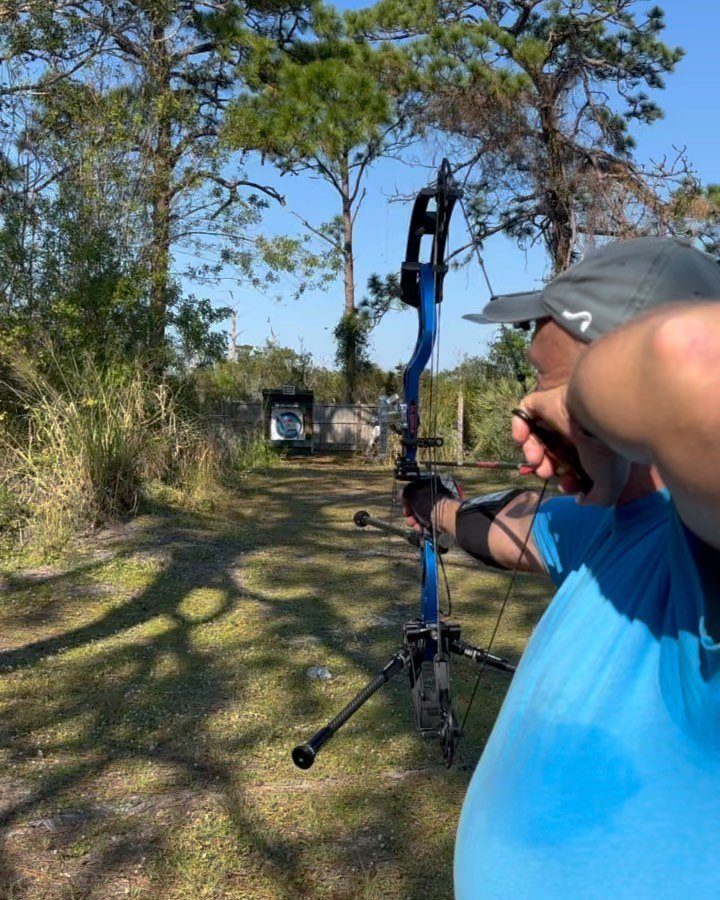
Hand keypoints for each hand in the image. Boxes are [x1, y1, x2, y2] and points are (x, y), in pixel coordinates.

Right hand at [402, 475, 459, 529]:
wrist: (448, 519)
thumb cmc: (433, 505)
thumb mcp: (414, 496)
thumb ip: (406, 493)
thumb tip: (401, 492)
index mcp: (432, 486)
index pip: (416, 492)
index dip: (408, 499)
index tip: (404, 505)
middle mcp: (437, 496)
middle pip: (419, 505)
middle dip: (411, 513)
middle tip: (409, 517)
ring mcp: (441, 509)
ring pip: (423, 516)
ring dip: (416, 522)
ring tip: (415, 526)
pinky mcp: (443, 520)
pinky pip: (430, 523)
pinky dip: (424, 527)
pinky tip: (421, 530)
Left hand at [514, 388, 629, 504]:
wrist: (600, 417)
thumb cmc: (606, 452)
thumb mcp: (609, 484)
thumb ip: (596, 497)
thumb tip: (580, 499)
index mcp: (594, 447)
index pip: (574, 465)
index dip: (567, 479)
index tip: (566, 485)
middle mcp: (576, 431)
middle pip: (553, 452)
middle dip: (547, 467)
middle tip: (546, 472)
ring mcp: (560, 416)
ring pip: (537, 436)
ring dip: (532, 452)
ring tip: (534, 459)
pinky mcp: (544, 402)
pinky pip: (525, 412)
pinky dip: (519, 427)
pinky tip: (522, 438)